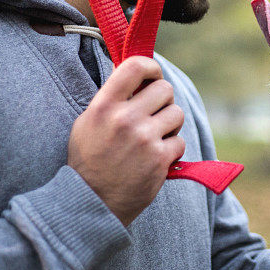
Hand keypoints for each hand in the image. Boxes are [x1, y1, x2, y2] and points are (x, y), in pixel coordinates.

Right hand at [67, 56, 184, 225]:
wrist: (91, 203)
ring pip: (176, 113)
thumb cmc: (89, 159)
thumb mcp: (89, 121)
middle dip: (163, 101)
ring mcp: (143, 139)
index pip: (136, 66)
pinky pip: (180, 141)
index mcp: (103, 105)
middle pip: (164, 89)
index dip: (152, 67)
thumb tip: (137, 71)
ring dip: (170, 125)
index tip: (153, 77)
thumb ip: (112, 96)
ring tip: (154, 138)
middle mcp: (124, 119)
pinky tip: (155, 159)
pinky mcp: (159, 159)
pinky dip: (171, 150)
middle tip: (154, 115)